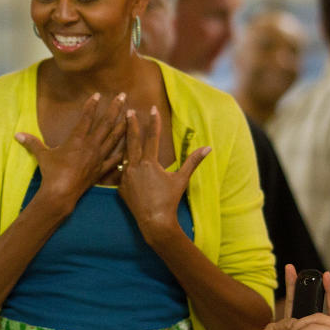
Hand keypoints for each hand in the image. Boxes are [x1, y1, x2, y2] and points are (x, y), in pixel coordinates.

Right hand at [15, 92, 126, 208]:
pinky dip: (123, 149)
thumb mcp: (42, 155)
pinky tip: (130, 142)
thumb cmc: (51, 173)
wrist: (61, 194)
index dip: (92, 105)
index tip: (99, 94)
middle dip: (115, 108)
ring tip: (132, 113)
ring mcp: (99, 157)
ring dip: (123, 124)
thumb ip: (32, 143)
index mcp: (77, 140)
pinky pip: (116, 157)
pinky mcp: (102, 169)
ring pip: (115, 137)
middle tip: (123, 95)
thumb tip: (17, 135)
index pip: (86, 118)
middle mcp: (91, 146)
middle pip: (106, 123)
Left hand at [118, 106, 209, 240]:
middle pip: (132, 141)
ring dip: (124, 143)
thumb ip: (192, 161)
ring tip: (122, 130)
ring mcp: (125, 177)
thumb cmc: (169, 200)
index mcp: (149, 163)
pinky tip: (122, 160)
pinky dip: (123, 165)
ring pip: (124, 156)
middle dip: (130, 125)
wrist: (154, 221)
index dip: (153, 122)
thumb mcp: (182, 179)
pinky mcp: (120, 188)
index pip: (151, 137)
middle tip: (128, 111)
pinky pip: (121, 173)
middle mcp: (134, 167)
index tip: (151, 108)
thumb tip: (208, 148)